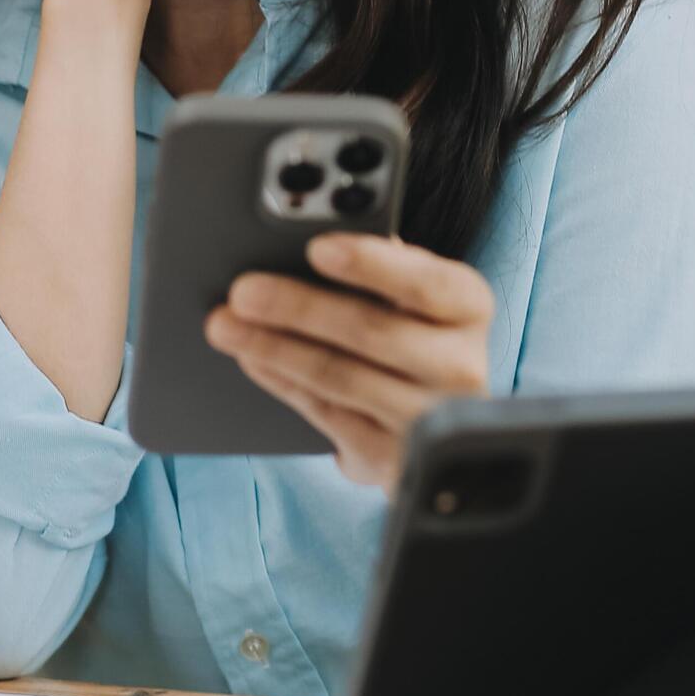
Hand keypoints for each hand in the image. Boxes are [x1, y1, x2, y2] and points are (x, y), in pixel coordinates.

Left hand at [204, 233, 494, 489]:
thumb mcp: (415, 300)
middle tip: (242, 290)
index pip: (426, 282)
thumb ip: (383, 267)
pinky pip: (325, 414)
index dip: (371, 265)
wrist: (437, 428)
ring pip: (339, 376)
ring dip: (274, 347)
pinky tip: (251, 358)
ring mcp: (428, 418)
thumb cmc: (414, 339)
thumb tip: (319, 239)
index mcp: (468, 307)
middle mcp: (460, 364)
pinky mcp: (392, 457)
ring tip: (226, 325)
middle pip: (371, 331)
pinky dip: (281, 382)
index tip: (318, 248)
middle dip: (298, 307)